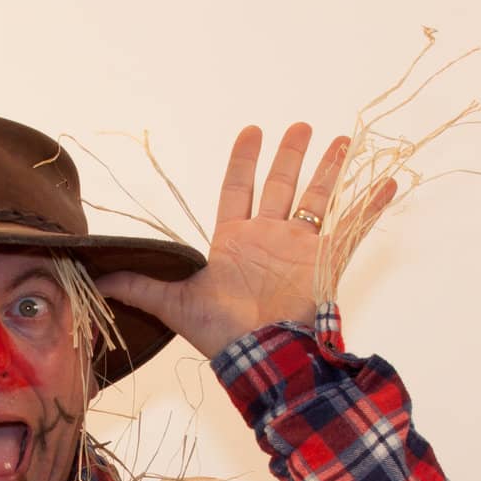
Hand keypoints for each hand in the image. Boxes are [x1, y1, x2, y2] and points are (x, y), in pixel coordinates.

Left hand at [94, 123, 395, 359]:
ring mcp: (301, 249)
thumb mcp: (172, 301)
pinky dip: (370, 206)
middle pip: (284, 186)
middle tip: (303, 126)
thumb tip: (94, 273)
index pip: (238, 189)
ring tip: (344, 141)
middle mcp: (271, 240)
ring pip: (319, 199)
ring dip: (331, 170)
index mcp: (235, 242)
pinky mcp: (327, 262)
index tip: (252, 131)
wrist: (264, 354)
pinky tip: (386, 182)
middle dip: (292, 155)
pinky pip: (353, 228)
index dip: (244, 160)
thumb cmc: (221, 332)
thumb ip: (139, 283)